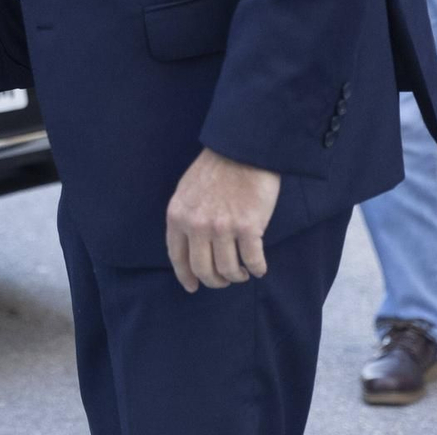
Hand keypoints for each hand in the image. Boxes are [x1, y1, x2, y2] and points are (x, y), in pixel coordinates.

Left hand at [165, 148, 281, 292]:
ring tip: (242, 272)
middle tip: (224, 279)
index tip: (192, 287)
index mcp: (178, 216)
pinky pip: (252, 261)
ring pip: (228, 270)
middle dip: (215, 281)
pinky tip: (258, 267)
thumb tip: (188, 245)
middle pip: (203, 270)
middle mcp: (197, 226)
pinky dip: (257, 269)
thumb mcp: (186, 191)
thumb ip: (185, 217)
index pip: (178, 257)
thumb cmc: (216, 168)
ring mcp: (222, 228)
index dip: (186, 276)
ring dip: (237, 276)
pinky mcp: (248, 228)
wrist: (242, 150)